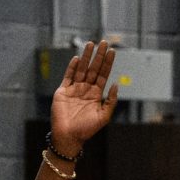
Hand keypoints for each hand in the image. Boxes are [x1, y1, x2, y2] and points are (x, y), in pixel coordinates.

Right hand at [48, 40, 121, 154]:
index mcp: (96, 95)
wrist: (69, 137)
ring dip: (86, 57)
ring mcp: (74, 89)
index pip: (103, 75)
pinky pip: (68, 76)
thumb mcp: (103, 117)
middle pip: (93, 69)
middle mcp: (85, 89)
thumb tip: (116, 84)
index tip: (112, 51)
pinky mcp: (63, 91)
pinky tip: (77, 58)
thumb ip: (110, 101)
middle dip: (98, 56)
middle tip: (103, 42)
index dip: (107, 63)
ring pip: (81, 69)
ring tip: (91, 44)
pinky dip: (72, 67)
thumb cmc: (87, 130)